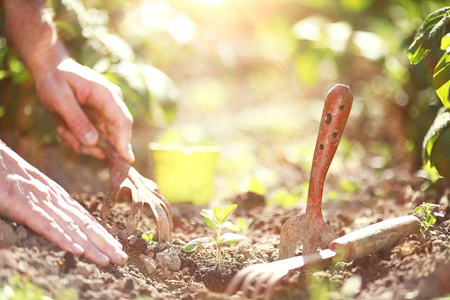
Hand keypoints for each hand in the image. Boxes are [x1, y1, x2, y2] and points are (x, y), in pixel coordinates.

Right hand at [0, 141, 127, 265]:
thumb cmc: (8, 174)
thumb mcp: (31, 191)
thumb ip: (45, 206)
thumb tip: (59, 221)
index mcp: (57, 196)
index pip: (84, 219)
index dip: (101, 234)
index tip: (116, 247)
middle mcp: (54, 199)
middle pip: (84, 225)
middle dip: (105, 243)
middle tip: (122, 258)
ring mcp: (41, 201)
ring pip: (71, 227)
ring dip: (91, 246)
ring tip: (107, 259)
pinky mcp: (24, 205)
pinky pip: (46, 224)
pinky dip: (63, 237)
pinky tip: (77, 250)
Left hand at [34, 57, 134, 163]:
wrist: (51, 70)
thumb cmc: (55, 80)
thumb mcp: (59, 98)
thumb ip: (76, 119)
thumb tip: (93, 142)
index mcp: (106, 95)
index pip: (122, 121)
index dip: (124, 141)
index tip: (127, 160)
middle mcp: (112, 105)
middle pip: (116, 134)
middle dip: (95, 146)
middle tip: (71, 139)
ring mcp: (106, 114)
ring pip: (102, 141)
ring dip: (81, 142)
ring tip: (62, 129)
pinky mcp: (99, 121)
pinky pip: (93, 140)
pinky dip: (78, 140)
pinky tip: (64, 128)